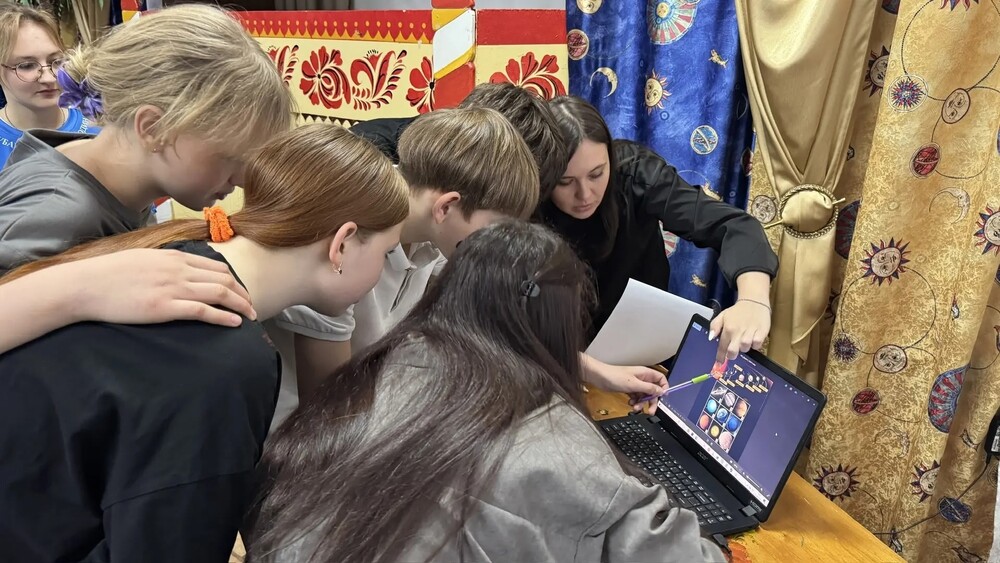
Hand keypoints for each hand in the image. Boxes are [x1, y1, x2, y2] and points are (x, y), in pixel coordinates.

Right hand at [71, 249, 255, 326]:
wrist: (86, 285)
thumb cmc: (109, 274)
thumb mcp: (143, 259)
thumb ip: (165, 264)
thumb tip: (179, 270)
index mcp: (174, 257)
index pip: (216, 266)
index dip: (234, 280)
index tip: (241, 291)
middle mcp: (179, 270)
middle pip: (224, 279)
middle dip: (243, 294)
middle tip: (252, 306)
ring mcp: (174, 288)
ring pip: (220, 293)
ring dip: (240, 306)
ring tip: (251, 316)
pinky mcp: (166, 307)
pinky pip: (204, 311)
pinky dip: (224, 317)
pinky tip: (235, 323)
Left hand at [582, 355, 667, 414]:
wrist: (599, 377)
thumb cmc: (615, 376)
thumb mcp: (634, 384)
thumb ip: (649, 388)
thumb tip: (661, 391)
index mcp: (645, 374)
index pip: (661, 379)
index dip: (663, 388)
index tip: (662, 398)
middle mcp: (642, 378)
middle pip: (653, 391)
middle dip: (652, 401)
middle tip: (650, 411)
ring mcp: (635, 384)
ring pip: (644, 395)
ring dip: (641, 403)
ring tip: (635, 407)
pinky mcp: (628, 389)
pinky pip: (636, 397)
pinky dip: (635, 402)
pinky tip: (630, 403)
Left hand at [709, 299, 770, 361]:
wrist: (754, 301)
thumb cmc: (737, 311)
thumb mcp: (722, 316)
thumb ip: (714, 326)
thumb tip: (710, 338)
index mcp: (728, 328)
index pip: (722, 346)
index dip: (720, 356)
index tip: (719, 363)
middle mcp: (738, 332)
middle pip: (733, 351)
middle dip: (732, 355)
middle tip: (733, 353)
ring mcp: (750, 332)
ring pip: (745, 349)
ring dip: (744, 348)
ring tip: (744, 341)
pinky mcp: (762, 332)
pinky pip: (757, 345)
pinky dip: (755, 344)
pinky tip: (754, 338)